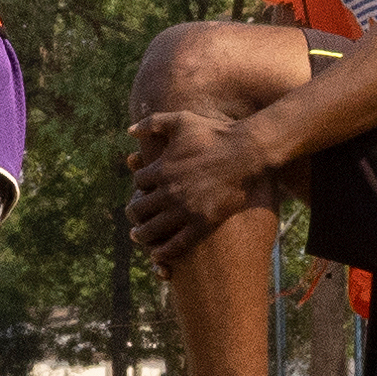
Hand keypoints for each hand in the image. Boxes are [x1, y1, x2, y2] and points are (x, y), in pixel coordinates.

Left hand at [128, 102, 270, 261]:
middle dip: (134, 212)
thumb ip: (153, 123)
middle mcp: (169, 191)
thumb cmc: (215, 134)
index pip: (138, 183)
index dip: (140, 186)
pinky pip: (177, 244)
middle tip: (134, 217)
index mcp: (162, 169)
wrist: (247, 152)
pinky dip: (164, 251)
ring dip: (142, 234)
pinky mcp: (202, 223)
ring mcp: (185, 209)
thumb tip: (129, 131)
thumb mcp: (181, 120)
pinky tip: (157, 254)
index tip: (145, 189)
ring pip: (151, 229)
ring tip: (138, 236)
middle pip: (138, 209)